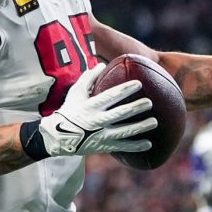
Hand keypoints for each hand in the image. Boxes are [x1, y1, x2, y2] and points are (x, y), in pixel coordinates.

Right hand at [38, 64, 157, 155]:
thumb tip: (102, 63)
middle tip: (150, 102)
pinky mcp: (103, 146)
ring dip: (140, 127)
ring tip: (154, 122)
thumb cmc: (69, 109)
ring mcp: (100, 136)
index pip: (110, 96)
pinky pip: (122, 147)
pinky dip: (136, 146)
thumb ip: (89, 78)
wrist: (57, 137)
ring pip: (124, 132)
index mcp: (90, 106)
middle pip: (120, 114)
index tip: (138, 83)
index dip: (125, 90)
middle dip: (136, 108)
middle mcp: (96, 121)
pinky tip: (149, 144)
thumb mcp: (75, 92)